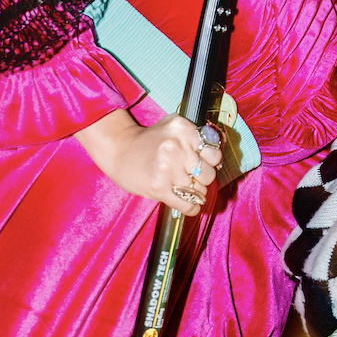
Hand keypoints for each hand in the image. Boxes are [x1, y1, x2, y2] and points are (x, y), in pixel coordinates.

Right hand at [74, 111, 222, 213]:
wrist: (119, 149)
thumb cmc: (150, 141)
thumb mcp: (173, 127)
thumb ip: (196, 137)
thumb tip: (217, 158)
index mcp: (182, 129)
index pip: (214, 154)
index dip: (211, 162)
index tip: (204, 164)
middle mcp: (176, 147)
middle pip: (208, 174)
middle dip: (203, 179)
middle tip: (192, 177)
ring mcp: (167, 168)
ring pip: (199, 191)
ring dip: (195, 193)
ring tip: (184, 188)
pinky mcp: (159, 188)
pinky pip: (188, 205)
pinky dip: (192, 208)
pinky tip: (190, 205)